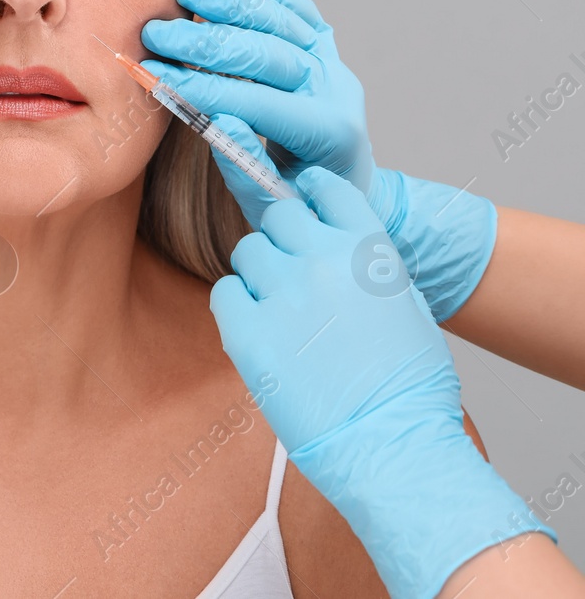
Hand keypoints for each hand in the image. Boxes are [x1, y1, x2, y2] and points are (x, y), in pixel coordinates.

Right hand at [141, 0, 494, 322]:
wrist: (343, 188)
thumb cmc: (300, 201)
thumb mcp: (270, 202)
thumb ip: (245, 162)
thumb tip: (215, 119)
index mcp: (329, 134)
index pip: (259, 103)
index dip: (203, 88)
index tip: (154, 75)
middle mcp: (337, 90)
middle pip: (269, 53)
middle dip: (205, 42)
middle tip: (155, 33)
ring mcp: (335, 64)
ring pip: (284, 20)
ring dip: (230, 3)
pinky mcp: (326, 49)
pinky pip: (297, 10)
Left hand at [210, 167, 553, 598]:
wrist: (391, 444)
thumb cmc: (409, 387)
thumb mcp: (406, 305)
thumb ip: (367, 265)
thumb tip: (336, 245)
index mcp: (369, 249)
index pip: (325, 189)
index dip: (309, 194)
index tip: (302, 203)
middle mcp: (323, 259)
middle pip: (277, 215)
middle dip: (282, 237)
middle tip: (290, 271)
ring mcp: (282, 292)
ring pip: (249, 252)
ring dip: (259, 273)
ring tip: (279, 310)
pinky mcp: (247, 329)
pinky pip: (225, 292)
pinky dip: (236, 305)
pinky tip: (257, 329)